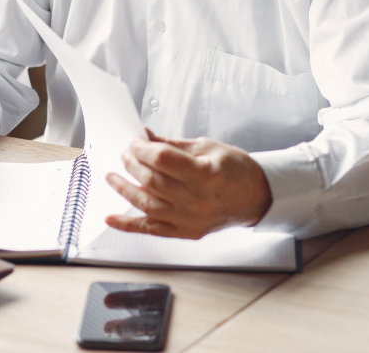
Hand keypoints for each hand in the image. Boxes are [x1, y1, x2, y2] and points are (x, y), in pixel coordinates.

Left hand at [105, 129, 271, 238]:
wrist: (257, 196)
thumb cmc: (235, 170)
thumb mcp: (205, 147)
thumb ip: (170, 144)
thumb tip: (144, 137)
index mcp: (205, 174)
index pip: (161, 160)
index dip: (142, 149)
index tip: (133, 142)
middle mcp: (198, 200)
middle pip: (152, 181)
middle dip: (132, 164)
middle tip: (124, 154)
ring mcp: (191, 219)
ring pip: (147, 205)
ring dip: (124, 189)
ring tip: (112, 177)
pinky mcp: (187, 232)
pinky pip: (151, 230)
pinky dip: (128, 225)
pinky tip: (111, 217)